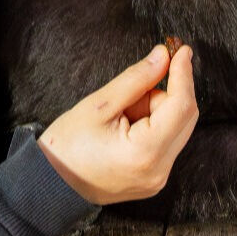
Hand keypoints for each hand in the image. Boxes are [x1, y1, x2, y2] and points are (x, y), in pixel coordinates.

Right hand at [37, 44, 198, 205]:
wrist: (52, 184)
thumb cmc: (67, 146)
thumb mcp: (99, 105)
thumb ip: (136, 79)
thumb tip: (163, 57)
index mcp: (145, 153)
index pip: (181, 107)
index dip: (183, 75)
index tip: (181, 51)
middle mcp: (159, 170)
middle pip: (184, 118)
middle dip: (165, 94)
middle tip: (136, 85)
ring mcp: (158, 178)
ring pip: (176, 129)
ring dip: (155, 111)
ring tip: (121, 115)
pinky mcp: (154, 179)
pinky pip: (165, 143)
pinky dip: (152, 126)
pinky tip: (126, 127)